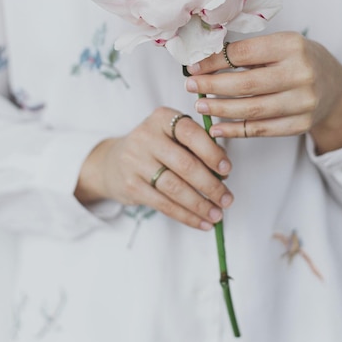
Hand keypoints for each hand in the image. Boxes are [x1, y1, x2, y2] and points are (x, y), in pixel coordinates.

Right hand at [75, 107, 233, 229]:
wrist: (113, 161)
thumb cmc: (156, 147)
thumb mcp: (172, 135)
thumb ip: (197, 145)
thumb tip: (224, 171)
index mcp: (162, 118)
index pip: (190, 133)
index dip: (212, 152)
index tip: (227, 170)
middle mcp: (146, 136)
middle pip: (184, 164)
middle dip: (210, 185)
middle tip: (227, 199)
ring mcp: (135, 161)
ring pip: (175, 187)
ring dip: (200, 204)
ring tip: (217, 214)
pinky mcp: (131, 185)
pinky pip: (164, 204)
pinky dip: (186, 216)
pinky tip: (202, 222)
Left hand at [186, 32, 341, 153]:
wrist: (335, 87)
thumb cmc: (299, 61)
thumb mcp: (281, 45)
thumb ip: (249, 53)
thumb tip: (204, 62)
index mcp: (292, 46)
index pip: (243, 53)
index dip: (214, 61)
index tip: (193, 66)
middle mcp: (300, 73)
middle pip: (246, 84)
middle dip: (212, 86)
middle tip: (191, 86)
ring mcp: (303, 102)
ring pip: (251, 110)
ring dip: (220, 109)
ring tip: (200, 105)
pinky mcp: (301, 124)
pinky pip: (261, 130)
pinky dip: (235, 130)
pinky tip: (217, 128)